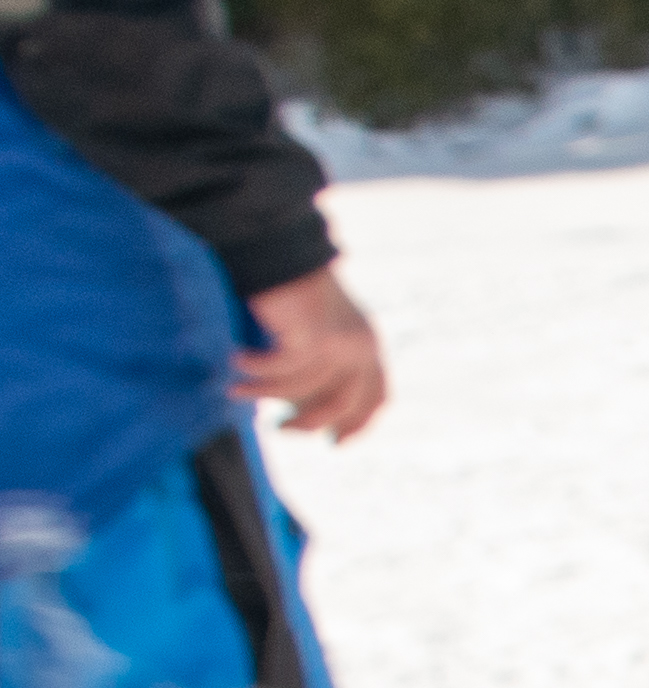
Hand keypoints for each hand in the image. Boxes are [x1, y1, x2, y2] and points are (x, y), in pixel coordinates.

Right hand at [235, 271, 388, 442]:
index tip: (336, 442)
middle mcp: (362, 344)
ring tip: (233, 389)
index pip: (377, 395)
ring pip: (303, 390)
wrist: (277, 245)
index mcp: (368, 342)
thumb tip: (299, 404)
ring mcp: (341, 342)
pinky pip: (280, 369)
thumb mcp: (311, 325)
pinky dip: (255, 369)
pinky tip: (233, 361)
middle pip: (345, 403)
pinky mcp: (314, 337)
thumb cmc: (286, 283)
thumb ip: (316, 358)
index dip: (360, 423)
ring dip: (264, 394)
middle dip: (313, 423)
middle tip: (282, 431)